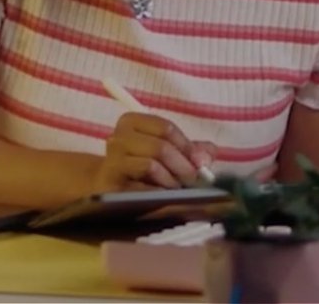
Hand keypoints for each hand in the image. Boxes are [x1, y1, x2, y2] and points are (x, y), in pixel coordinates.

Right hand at [94, 112, 214, 192]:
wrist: (107, 185)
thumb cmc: (140, 165)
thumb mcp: (165, 151)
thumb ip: (189, 149)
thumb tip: (211, 153)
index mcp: (131, 122)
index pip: (166, 128)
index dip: (187, 146)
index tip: (201, 161)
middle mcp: (118, 137)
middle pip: (161, 147)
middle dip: (184, 166)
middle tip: (195, 180)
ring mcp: (111, 161)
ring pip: (151, 165)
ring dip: (172, 181)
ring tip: (178, 189)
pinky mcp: (111, 184)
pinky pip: (141, 188)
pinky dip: (159, 193)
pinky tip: (166, 197)